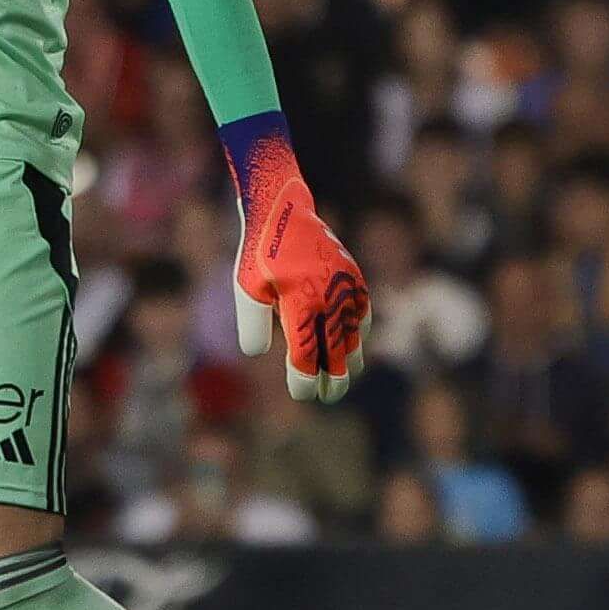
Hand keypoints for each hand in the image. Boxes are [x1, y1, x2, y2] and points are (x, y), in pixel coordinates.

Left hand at [224, 114, 369, 403]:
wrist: (284, 211)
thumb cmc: (260, 254)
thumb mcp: (246, 287)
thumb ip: (254, 323)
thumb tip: (259, 354)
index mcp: (300, 302)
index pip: (305, 354)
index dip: (304, 379)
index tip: (302, 393)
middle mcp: (328, 297)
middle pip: (335, 351)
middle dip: (332, 379)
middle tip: (328, 398)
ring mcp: (345, 287)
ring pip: (353, 335)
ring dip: (349, 360)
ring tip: (344, 379)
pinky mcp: (354, 278)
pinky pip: (362, 313)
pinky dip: (360, 332)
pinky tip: (354, 346)